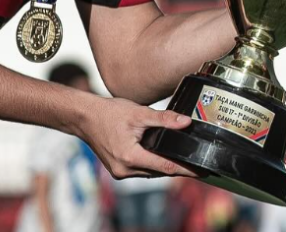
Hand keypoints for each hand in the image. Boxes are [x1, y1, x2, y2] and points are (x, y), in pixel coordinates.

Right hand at [77, 96, 197, 178]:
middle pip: (159, 171)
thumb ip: (164, 119)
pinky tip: (159, 155)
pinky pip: (140, 170)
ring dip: (163, 166)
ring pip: (150, 172)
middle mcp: (124, 170)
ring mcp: (119, 172)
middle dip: (176, 167)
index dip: (186, 169)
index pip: (166, 167)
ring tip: (181, 159)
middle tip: (196, 163)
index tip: (202, 171)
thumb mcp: (138, 113)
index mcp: (130, 157)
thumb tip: (185, 122)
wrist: (84, 117)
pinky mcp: (117, 170)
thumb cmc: (108, 113)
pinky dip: (150, 164)